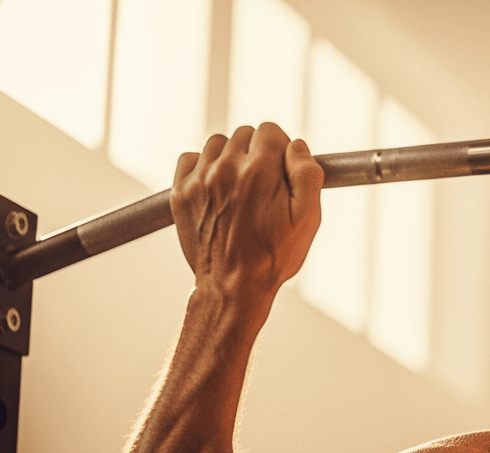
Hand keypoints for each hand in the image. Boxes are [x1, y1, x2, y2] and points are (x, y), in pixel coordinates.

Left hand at [171, 123, 323, 303]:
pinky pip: (191, 158)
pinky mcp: (181, 192)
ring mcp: (200, 179)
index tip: (282, 170)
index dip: (281, 148)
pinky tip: (218, 187)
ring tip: (240, 186)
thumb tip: (297, 146)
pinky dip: (204, 166)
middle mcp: (226, 169)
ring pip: (217, 143)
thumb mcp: (308, 219)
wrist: (233, 286)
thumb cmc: (273, 256)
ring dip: (230, 157)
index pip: (270, 130)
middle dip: (257, 152)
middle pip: (245, 134)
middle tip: (264, 183)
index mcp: (260, 171)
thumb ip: (307, 175)